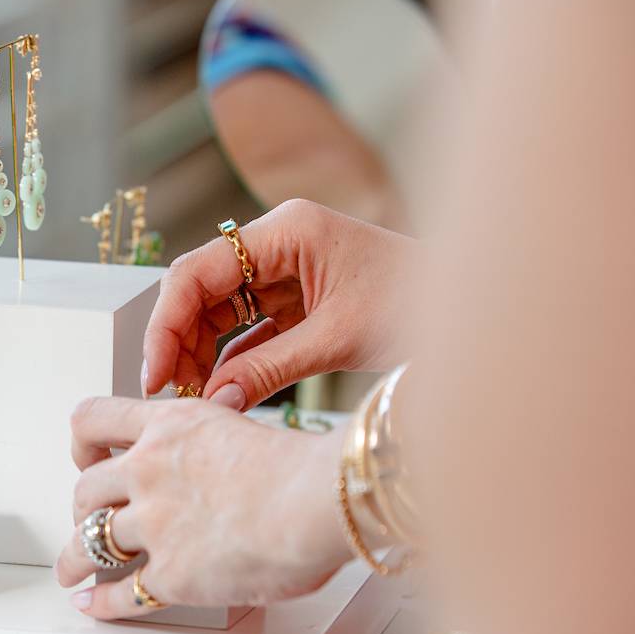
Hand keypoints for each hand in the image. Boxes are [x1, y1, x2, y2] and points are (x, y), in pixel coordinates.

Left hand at [55, 396, 351, 618]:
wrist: (316, 501)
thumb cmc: (300, 468)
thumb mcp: (241, 426)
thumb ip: (215, 435)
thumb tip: (221, 437)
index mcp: (168, 427)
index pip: (94, 419)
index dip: (83, 442)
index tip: (86, 456)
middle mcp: (149, 470)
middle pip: (85, 488)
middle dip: (81, 506)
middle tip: (86, 517)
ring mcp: (154, 524)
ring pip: (89, 541)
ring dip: (75, 559)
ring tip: (70, 569)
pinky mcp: (171, 574)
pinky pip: (121, 592)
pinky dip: (103, 603)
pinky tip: (94, 604)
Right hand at [142, 198, 414, 409]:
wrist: (479, 311)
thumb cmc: (420, 307)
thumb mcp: (338, 340)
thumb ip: (268, 370)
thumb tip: (211, 403)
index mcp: (285, 230)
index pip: (198, 270)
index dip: (166, 322)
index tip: (154, 371)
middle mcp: (277, 243)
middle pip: (201, 289)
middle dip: (178, 340)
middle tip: (169, 393)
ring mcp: (286, 270)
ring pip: (218, 311)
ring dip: (201, 354)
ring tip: (194, 398)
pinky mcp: (296, 299)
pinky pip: (247, 328)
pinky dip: (232, 359)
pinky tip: (221, 390)